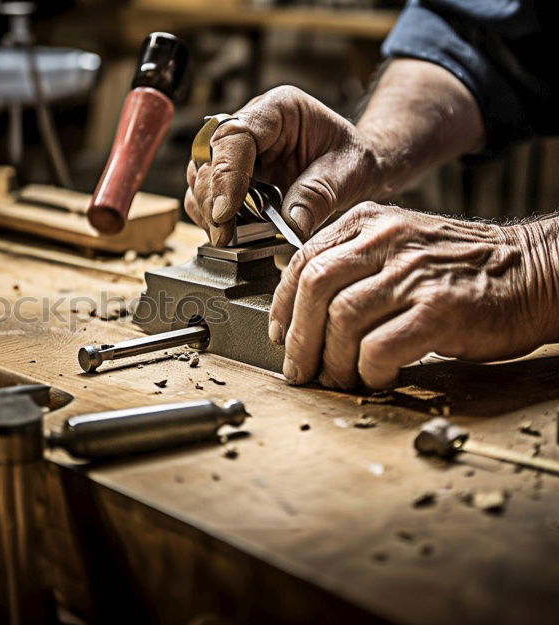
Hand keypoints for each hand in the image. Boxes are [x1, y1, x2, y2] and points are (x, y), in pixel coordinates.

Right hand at [185, 86, 379, 245]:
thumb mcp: (349, 173)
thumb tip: (291, 224)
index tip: (225, 213)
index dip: (225, 175)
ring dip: (208, 210)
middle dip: (212, 199)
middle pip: (209, 157)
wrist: (355, 169)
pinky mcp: (230, 177)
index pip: (235, 135)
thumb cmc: (352, 161)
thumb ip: (319, 195)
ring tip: (229, 236)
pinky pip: (206, 196)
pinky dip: (212, 218)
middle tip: (224, 234)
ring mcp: (235, 152)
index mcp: (277, 110)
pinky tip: (231, 233)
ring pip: (201, 178)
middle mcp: (249, 126)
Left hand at [269, 203, 558, 388]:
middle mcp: (387, 240)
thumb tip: (298, 302)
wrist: (536, 272)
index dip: (282, 305)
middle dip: (298, 339)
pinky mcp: (440, 309)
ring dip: (332, 361)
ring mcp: (414, 273)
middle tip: (300, 370)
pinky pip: (379, 347)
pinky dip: (369, 371)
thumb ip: (352, 263)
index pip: (303, 262)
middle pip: (314, 289)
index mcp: (369, 223)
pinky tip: (378, 378)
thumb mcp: (399, 247)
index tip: (278, 335)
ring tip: (340, 379)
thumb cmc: (463, 269)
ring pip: (341, 320)